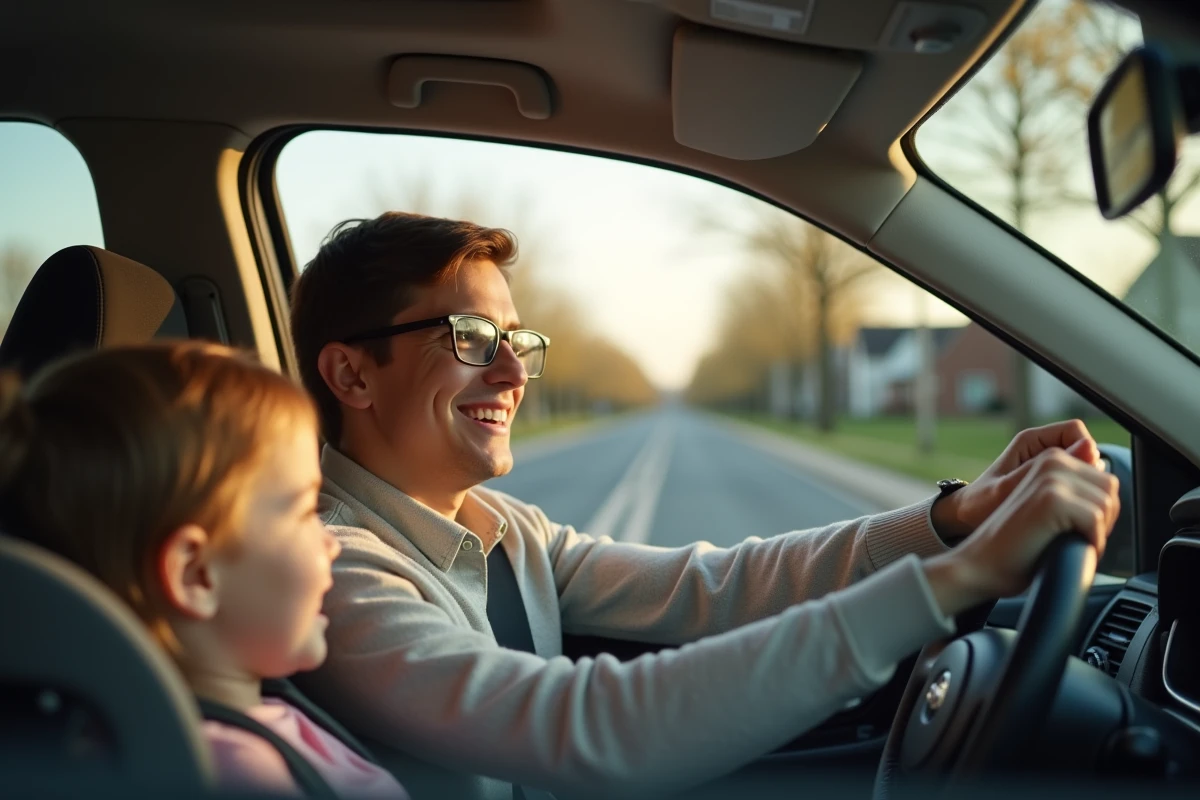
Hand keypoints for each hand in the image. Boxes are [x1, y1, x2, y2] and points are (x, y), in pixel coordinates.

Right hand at [923, 446, 1118, 616]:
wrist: (980, 563)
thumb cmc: (1015, 543)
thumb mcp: (1048, 506)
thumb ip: (1074, 490)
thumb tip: (1109, 488)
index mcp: (1050, 458)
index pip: (1104, 480)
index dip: (1098, 510)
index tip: (1076, 528)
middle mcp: (1052, 460)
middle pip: (1110, 488)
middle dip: (1102, 519)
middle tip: (1076, 538)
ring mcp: (1051, 477)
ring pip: (1106, 504)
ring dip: (1096, 531)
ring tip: (1070, 543)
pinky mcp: (1052, 498)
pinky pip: (1096, 520)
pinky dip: (1091, 542)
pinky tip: (1068, 548)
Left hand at [931, 420, 1101, 541]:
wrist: (966, 521)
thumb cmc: (980, 505)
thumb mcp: (1007, 489)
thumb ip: (1043, 468)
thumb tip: (1089, 448)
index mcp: (1031, 441)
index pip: (1076, 432)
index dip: (1087, 452)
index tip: (1083, 479)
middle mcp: (1043, 450)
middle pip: (1086, 451)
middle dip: (1092, 474)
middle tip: (1086, 502)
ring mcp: (1049, 468)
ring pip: (1087, 470)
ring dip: (1089, 489)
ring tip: (1082, 512)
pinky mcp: (1053, 485)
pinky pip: (1080, 486)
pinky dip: (1083, 499)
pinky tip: (1077, 517)